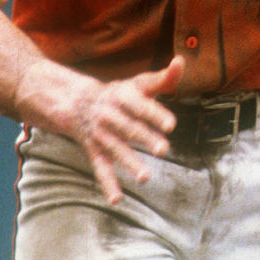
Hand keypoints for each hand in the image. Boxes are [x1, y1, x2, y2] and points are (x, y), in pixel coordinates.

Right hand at [72, 55, 185, 203]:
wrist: (77, 102)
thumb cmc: (119, 94)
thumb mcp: (139, 84)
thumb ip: (163, 78)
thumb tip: (181, 61)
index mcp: (123, 96)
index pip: (141, 105)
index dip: (155, 114)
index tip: (172, 124)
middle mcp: (110, 115)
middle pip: (130, 128)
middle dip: (146, 138)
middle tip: (164, 149)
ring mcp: (101, 135)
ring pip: (116, 149)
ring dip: (130, 162)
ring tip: (145, 177)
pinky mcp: (95, 151)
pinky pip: (101, 168)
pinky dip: (108, 184)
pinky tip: (116, 199)